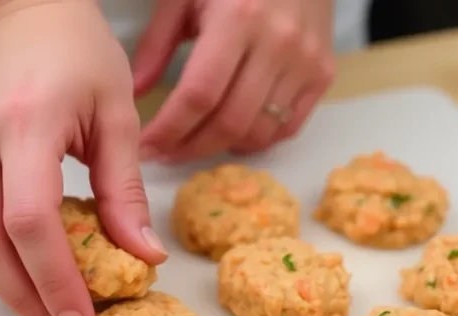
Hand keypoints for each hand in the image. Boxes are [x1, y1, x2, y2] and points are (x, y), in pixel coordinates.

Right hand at [0, 0, 166, 315]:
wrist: (16, 13)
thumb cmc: (76, 54)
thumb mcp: (117, 113)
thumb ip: (126, 190)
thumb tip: (145, 258)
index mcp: (28, 122)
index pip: (32, 220)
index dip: (55, 280)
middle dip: (26, 297)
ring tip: (38, 309)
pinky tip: (5, 276)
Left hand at [132, 0, 335, 161]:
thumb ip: (158, 43)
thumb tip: (134, 93)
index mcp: (238, 18)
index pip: (198, 95)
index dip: (168, 130)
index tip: (145, 147)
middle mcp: (278, 43)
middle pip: (230, 122)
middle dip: (190, 148)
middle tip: (166, 153)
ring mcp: (306, 61)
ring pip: (259, 131)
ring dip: (221, 148)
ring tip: (194, 144)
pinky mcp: (323, 73)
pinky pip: (288, 127)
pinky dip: (258, 140)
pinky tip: (232, 136)